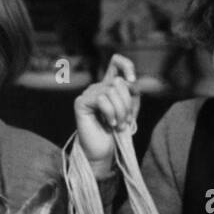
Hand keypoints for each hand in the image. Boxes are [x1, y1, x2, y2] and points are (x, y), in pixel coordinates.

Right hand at [74, 54, 136, 177]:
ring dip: (121, 111)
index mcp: (109, 86)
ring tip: (119, 125)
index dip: (126, 65)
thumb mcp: (130, 109)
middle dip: (128, 102)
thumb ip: (131, 92)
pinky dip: (110, 113)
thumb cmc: (116, 132)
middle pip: (119, 81)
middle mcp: (97, 87)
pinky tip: (109, 124)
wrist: (103, 151)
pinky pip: (102, 99)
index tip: (133, 80)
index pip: (115, 62)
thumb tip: (129, 81)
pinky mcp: (81, 102)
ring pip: (112, 91)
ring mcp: (88, 94)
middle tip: (126, 120)